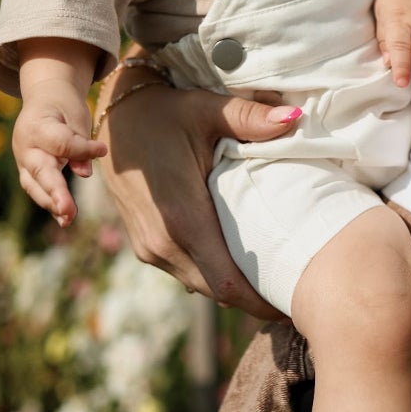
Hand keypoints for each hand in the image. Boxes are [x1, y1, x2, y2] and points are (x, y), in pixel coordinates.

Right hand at [12, 82, 106, 226]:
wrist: (43, 99)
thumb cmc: (63, 106)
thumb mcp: (76, 116)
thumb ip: (80, 143)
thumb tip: (85, 174)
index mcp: (36, 126)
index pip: (61, 143)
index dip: (82, 149)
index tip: (102, 149)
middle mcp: (25, 146)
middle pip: (40, 171)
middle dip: (55, 192)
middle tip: (69, 210)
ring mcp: (23, 161)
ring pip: (34, 186)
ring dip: (52, 203)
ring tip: (68, 219)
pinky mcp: (28, 172)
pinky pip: (37, 190)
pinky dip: (51, 204)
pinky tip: (65, 219)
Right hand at [97, 79, 297, 315]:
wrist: (113, 118)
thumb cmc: (163, 112)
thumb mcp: (206, 109)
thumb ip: (250, 118)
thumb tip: (295, 118)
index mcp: (182, 218)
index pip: (229, 284)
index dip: (262, 301)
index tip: (297, 302)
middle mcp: (162, 244)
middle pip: (219, 291)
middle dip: (256, 297)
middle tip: (297, 289)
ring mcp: (149, 248)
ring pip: (201, 283)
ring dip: (235, 285)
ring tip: (275, 276)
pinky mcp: (145, 245)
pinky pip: (186, 270)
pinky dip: (214, 271)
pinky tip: (240, 257)